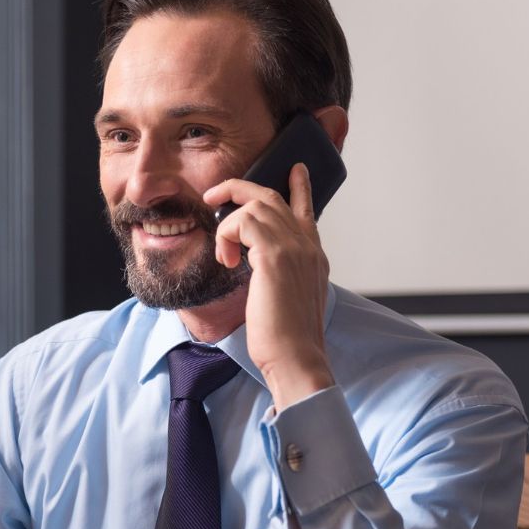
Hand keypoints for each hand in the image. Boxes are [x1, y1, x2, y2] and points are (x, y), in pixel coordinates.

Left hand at [202, 163, 333, 409]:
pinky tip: (226, 261)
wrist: (296, 358)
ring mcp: (294, 247)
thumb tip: (261, 268)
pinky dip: (226, 236)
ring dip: (228, 224)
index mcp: (314, 255)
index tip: (295, 170)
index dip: (300, 187)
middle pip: (273, 197)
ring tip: (223, 252)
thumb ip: (280, 274)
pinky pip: (243, 221)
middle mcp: (308, 245)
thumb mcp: (288, 297)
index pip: (306, 210)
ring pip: (255, 205)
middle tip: (215, 195)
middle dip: (240, 189)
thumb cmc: (286, 338)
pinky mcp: (274, 255)